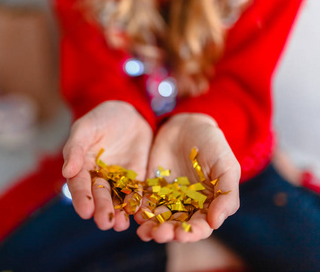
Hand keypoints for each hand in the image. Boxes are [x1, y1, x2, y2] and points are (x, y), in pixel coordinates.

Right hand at [63, 101, 152, 231]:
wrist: (130, 111)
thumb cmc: (102, 117)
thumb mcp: (86, 128)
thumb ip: (76, 148)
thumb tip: (66, 171)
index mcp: (82, 166)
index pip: (80, 185)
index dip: (82, 198)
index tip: (85, 211)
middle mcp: (99, 176)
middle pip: (99, 196)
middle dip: (101, 210)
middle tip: (104, 224)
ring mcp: (119, 178)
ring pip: (118, 198)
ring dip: (119, 213)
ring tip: (120, 225)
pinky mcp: (138, 177)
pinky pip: (138, 191)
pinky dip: (138, 203)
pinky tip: (140, 213)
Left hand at [135, 113, 239, 242]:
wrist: (188, 125)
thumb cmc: (213, 146)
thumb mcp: (226, 167)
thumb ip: (226, 194)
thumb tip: (216, 223)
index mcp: (207, 206)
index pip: (199, 226)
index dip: (191, 233)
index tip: (182, 235)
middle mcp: (185, 206)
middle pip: (176, 226)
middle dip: (167, 233)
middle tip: (159, 234)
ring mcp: (166, 197)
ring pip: (157, 218)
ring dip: (150, 227)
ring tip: (144, 232)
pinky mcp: (150, 186)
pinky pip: (143, 201)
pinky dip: (138, 209)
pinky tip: (134, 213)